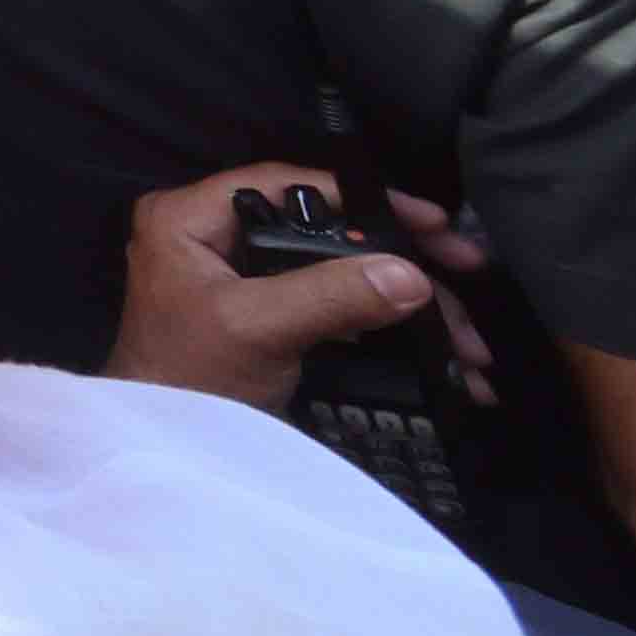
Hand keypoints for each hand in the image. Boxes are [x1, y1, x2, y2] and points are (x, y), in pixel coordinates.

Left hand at [103, 167, 482, 411]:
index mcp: (192, 218)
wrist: (166, 449)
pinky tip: (442, 354)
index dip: (361, 197)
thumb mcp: (256, 327)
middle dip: (402, 258)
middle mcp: (216, 238)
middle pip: (326, 229)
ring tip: (469, 341)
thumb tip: (408, 275)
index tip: (429, 219)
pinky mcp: (272, 318)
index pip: (288, 186)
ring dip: (408, 302)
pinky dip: (388, 328)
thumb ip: (329, 295)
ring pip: (342, 271)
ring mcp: (246, 279)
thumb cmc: (187, 379)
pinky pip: (339, 307)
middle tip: (467, 268)